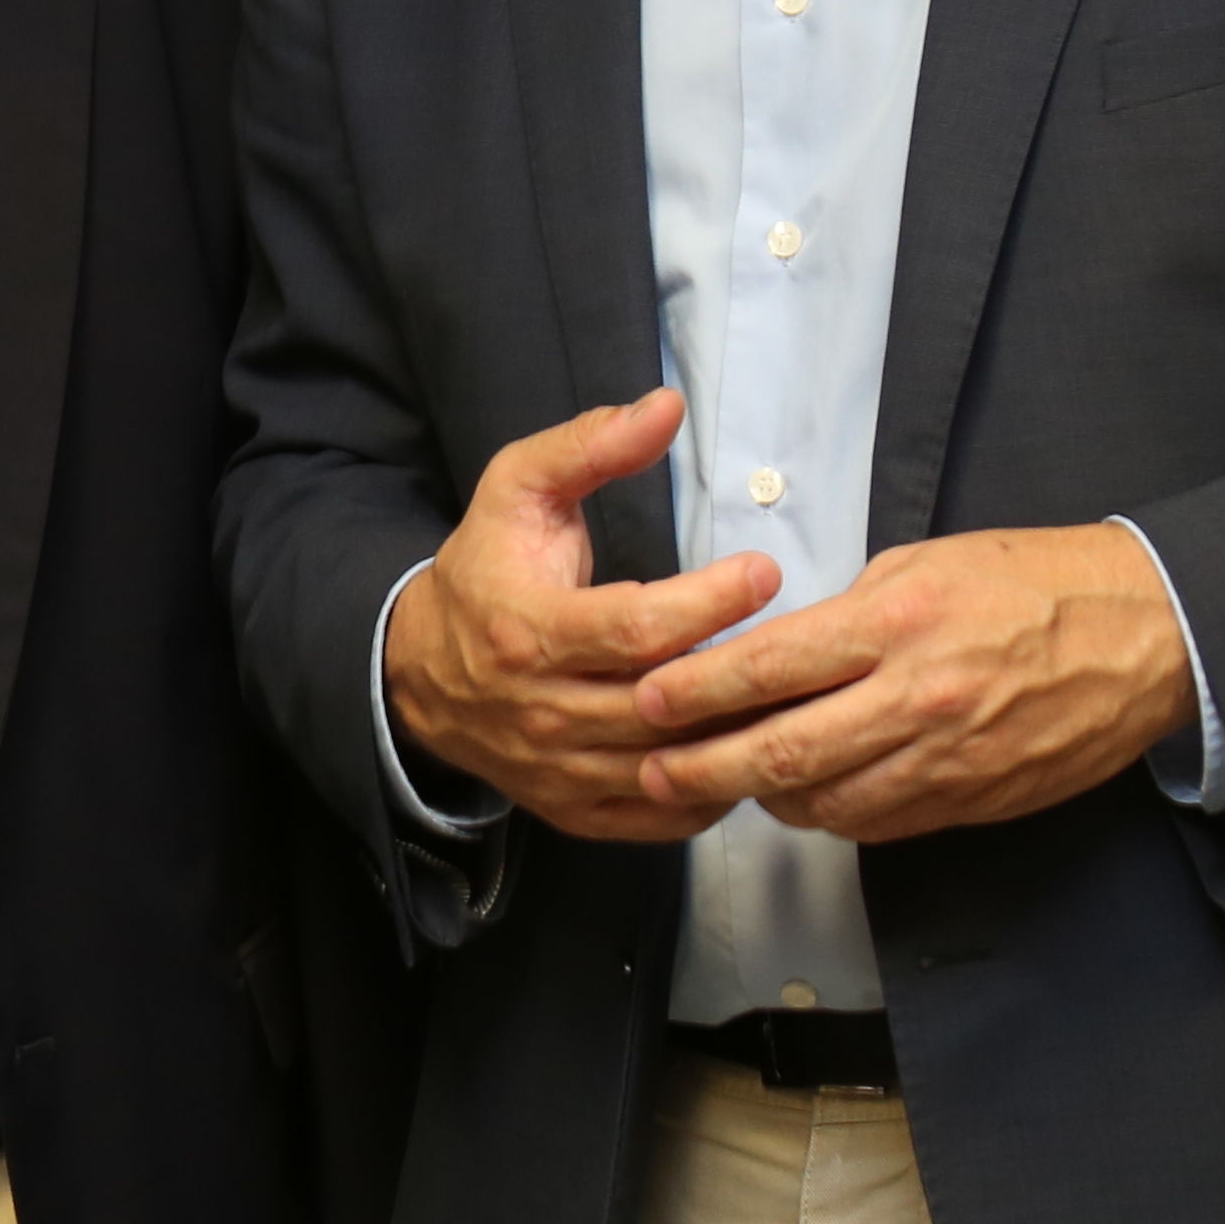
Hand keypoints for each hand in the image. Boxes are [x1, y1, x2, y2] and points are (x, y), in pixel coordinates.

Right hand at [385, 390, 782, 841]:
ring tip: (792, 692)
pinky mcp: (574, 809)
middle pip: (664, 705)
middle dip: (742, 672)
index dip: (710, 602)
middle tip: (804, 636)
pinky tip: (749, 747)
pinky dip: (713, 791)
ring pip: (670, 767)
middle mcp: (543, 711)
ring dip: (737, 734)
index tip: (765, 569)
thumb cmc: (485, 569)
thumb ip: (589, 446)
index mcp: (529, 630)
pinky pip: (660, 816)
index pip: (637, 629)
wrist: (420, 670)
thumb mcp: (517, 487)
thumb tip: (665, 407)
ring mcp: (559, 769)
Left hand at [628, 522, 1192, 842]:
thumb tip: (774, 652)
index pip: (770, 667)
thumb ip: (846, 614)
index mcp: (896, 623)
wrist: (1145, 634)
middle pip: (781, 754)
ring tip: (722, 784)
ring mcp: (947, 761)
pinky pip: (880, 824)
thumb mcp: (924, 564)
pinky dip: (832, 815)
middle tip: (653, 771)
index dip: (696, 692)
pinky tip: (806, 797)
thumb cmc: (1031, 583)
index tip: (646, 701)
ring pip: (826, 804)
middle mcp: (916, 698)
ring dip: (765, 799)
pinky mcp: (974, 801)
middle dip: (703, 769)